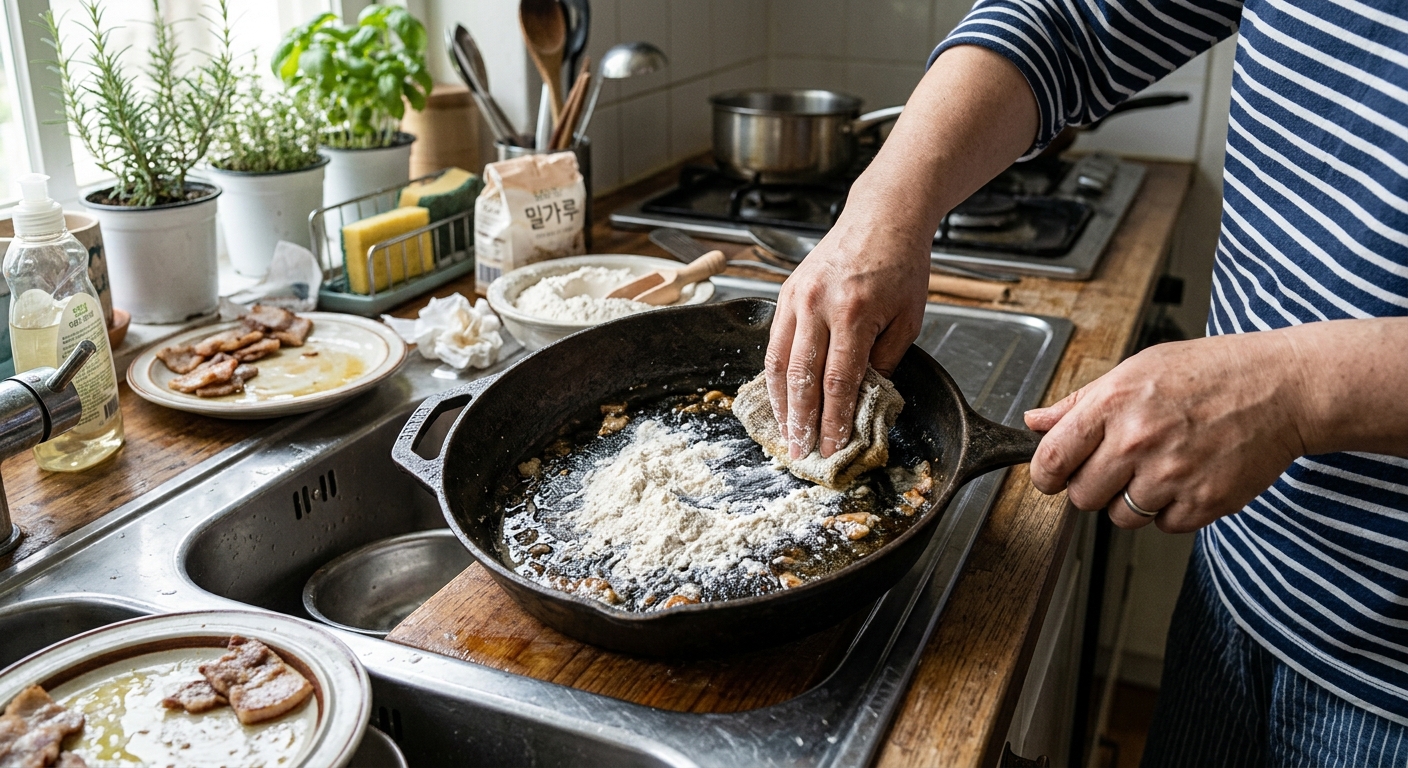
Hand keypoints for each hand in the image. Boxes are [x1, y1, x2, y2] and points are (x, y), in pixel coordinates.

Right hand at [765, 218, 930, 458]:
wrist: (881, 217)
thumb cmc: (901, 266)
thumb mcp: (908, 319)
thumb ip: (884, 361)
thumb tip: (863, 400)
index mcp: (853, 313)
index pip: (838, 381)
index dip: (833, 420)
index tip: (831, 448)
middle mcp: (817, 305)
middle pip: (802, 377)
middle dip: (800, 421)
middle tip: (800, 451)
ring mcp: (796, 297)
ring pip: (779, 362)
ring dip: (780, 403)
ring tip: (785, 432)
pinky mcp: (785, 292)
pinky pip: (774, 342)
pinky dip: (775, 375)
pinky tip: (779, 396)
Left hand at [1023, 332, 1308, 531]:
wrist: (1282, 387)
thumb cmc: (1208, 373)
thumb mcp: (1136, 370)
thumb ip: (1080, 403)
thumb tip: (1034, 423)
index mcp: (1114, 403)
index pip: (1052, 459)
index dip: (1044, 476)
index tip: (1051, 478)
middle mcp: (1139, 440)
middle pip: (1082, 496)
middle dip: (1093, 486)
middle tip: (1119, 465)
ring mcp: (1173, 474)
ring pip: (1120, 517)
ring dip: (1131, 500)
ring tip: (1160, 466)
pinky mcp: (1204, 501)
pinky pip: (1163, 525)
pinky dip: (1171, 509)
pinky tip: (1188, 476)